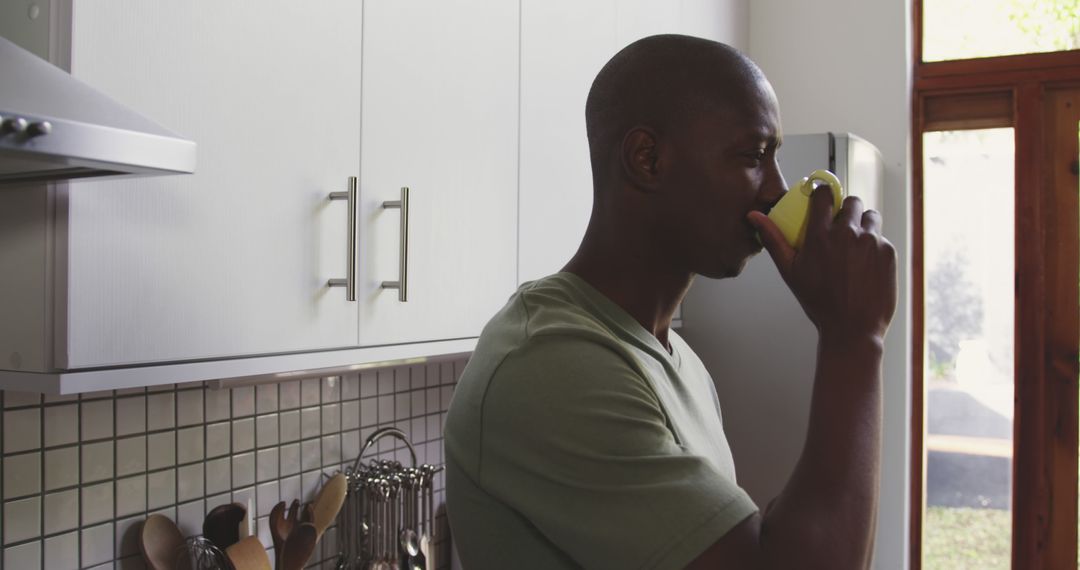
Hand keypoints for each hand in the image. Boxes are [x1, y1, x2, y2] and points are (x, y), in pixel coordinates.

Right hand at [748, 185, 896, 341]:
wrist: (852, 328)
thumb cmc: (820, 302)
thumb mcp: (790, 271)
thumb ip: (774, 239)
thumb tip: (755, 217)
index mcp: (821, 235)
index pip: (824, 194)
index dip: (824, 193)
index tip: (823, 199)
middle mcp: (847, 233)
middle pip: (851, 201)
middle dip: (846, 209)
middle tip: (841, 226)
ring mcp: (871, 241)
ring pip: (870, 216)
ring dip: (863, 224)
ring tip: (855, 244)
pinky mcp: (888, 252)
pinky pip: (882, 237)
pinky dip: (875, 245)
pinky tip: (865, 264)